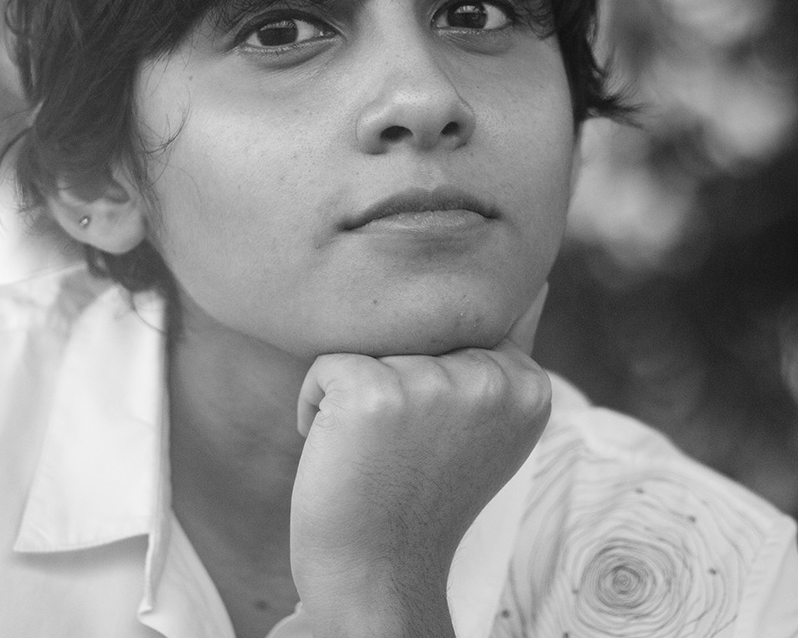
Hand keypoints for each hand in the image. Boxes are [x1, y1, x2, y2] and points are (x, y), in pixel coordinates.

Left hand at [289, 286, 551, 637]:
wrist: (377, 573)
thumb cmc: (422, 493)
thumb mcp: (488, 422)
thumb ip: (509, 351)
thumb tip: (537, 281)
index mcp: (528, 384)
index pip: (460, 328)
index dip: (430, 381)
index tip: (435, 440)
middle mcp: (490, 378)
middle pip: (413, 328)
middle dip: (395, 378)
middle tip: (404, 449)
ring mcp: (433, 383)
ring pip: (368, 342)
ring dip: (357, 392)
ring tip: (377, 451)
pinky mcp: (373, 391)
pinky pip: (324, 365)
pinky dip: (317, 406)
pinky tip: (344, 453)